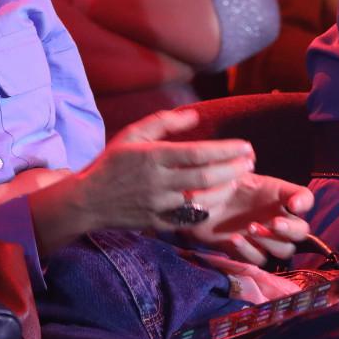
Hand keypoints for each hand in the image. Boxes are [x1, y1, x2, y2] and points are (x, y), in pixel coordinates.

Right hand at [67, 106, 256, 232]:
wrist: (86, 200)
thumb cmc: (113, 162)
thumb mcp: (132, 134)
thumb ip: (163, 122)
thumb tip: (195, 115)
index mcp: (152, 157)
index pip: (198, 153)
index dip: (226, 150)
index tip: (246, 146)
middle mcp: (157, 182)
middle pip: (205, 177)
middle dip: (234, 168)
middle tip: (251, 161)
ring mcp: (157, 205)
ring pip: (202, 201)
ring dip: (226, 189)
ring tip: (239, 177)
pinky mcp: (157, 223)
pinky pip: (190, 220)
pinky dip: (208, 209)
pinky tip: (219, 198)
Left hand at [179, 174, 313, 265]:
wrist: (199, 203)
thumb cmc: (220, 183)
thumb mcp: (231, 170)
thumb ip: (240, 163)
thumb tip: (248, 155)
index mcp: (279, 195)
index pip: (305, 198)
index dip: (305, 202)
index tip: (294, 204)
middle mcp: (277, 217)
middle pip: (301, 232)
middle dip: (292, 229)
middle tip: (275, 223)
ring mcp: (265, 238)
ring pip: (284, 249)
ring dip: (271, 240)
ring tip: (251, 227)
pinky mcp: (248, 252)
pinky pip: (258, 259)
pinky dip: (248, 251)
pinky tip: (235, 239)